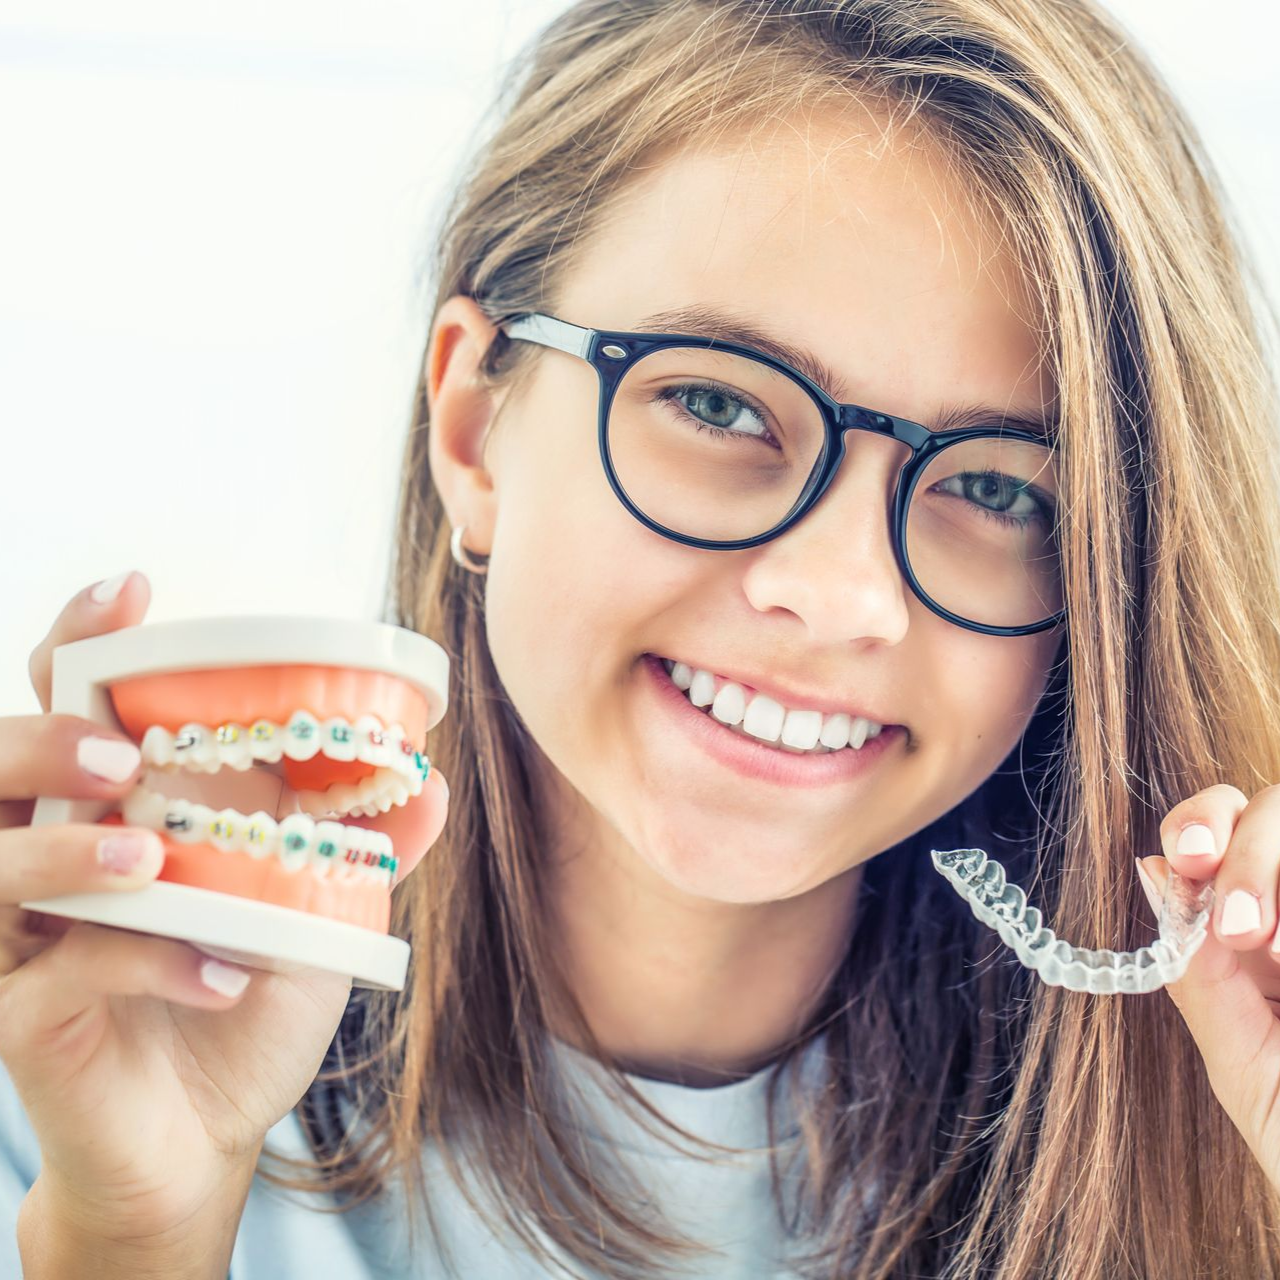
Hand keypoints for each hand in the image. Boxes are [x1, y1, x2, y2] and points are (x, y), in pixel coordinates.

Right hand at [0, 572, 449, 1243]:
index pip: (68, 697)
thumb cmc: (245, 993)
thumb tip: (430, 786)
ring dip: (66, 854)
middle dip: (43, 742)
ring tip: (146, 858)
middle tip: (120, 755)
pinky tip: (220, 976)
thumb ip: (359, 845)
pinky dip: (144, 966)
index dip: (83, 636)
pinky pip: (59, 976)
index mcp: (114, 804)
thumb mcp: (313, 913)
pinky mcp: (24, 1017)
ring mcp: (23, 937)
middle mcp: (51, 853)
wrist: (206, 1127)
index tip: (134, 592)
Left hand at [1137, 784, 1279, 1193]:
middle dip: (1248, 845)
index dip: (1201, 825)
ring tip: (1273, 949)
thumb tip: (1153, 872)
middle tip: (1236, 922)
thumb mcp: (1248, 1071)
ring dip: (1278, 871)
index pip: (1225, 830)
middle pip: (1277, 807)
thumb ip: (1203, 977)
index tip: (1183, 860)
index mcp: (1263, 936)